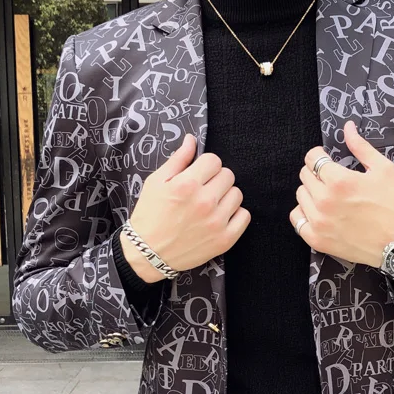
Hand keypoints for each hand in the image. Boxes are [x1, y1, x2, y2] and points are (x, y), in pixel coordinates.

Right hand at [121, 133, 250, 281]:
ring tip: (211, 205)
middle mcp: (205, 202)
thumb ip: (178, 159)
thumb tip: (192, 139)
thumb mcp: (156, 182)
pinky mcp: (225, 239)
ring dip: (226, 196)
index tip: (199, 175)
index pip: (214, 160)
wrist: (148, 253)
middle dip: (216, 180)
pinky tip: (221, 217)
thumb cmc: (150, 215)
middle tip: (203, 191)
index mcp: (187, 184)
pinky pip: (244, 216)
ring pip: (237, 194)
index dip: (206, 166)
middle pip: (228, 176)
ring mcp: (216, 222)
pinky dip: (235, 215)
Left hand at [289, 120, 393, 266]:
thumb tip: (348, 128)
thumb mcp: (383, 170)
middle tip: (331, 180)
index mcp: (339, 181)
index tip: (325, 160)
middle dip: (316, 173)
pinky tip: (317, 212)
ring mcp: (319, 221)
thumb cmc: (392, 206)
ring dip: (311, 193)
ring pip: (300, 196)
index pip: (312, 158)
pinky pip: (297, 220)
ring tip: (327, 197)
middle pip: (304, 176)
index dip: (319, 156)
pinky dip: (304, 214)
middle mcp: (324, 200)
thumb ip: (361, 147)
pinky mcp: (317, 239)